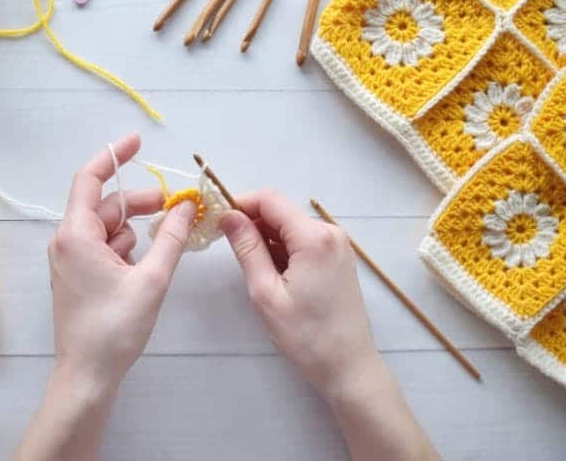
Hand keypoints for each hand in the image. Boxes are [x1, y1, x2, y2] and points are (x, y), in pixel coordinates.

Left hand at [49, 134, 197, 393]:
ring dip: (135, 229)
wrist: (87, 375)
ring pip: (106, 227)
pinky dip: (125, 247)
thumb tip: (187, 206)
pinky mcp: (75, 275)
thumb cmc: (115, 328)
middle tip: (175, 207)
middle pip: (105, 205)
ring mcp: (69, 259)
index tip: (138, 141)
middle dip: (139, 202)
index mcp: (76, 235)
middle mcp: (66, 241)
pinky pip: (102, 246)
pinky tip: (143, 268)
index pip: (90, 178)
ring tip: (161, 249)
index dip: (114, 155)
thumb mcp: (151, 280)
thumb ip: (171, 238)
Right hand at [219, 190, 377, 398]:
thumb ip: (246, 248)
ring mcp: (337, 244)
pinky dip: (283, 249)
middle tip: (229, 248)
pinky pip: (303, 241)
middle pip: (281, 211)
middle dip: (252, 223)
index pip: (270, 200)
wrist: (348, 366)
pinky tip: (273, 274)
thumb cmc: (305, 335)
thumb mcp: (266, 292)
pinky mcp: (338, 258)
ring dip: (267, 238)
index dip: (240, 203)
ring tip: (252, 269)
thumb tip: (227, 215)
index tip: (217, 220)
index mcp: (314, 237)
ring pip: (291, 226)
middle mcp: (330, 232)